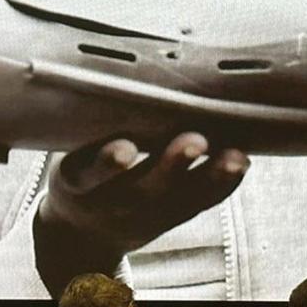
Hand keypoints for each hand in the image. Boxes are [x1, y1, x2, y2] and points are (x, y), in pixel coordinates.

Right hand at [34, 131, 247, 291]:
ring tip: (234, 157)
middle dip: (172, 165)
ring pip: (180, 199)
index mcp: (77, 184)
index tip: (124, 148)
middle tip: (195, 140)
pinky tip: (240, 162)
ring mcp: (145, 215)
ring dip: (211, 177)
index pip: (89, 175)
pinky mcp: (171, 219)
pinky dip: (223, 184)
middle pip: (144, 189)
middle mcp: (113, 203)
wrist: (84, 234)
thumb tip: (115, 72)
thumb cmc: (81, 172)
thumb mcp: (66, 155)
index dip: (106, 163)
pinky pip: (200, 204)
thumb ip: (87, 128)